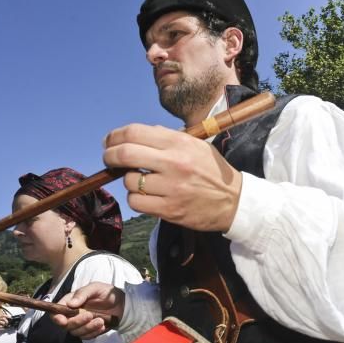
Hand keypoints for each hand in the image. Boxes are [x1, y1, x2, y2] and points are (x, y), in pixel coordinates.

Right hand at [53, 282, 126, 338]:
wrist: (122, 303)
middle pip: (66, 324)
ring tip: (100, 320)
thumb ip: (83, 294)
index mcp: (70, 302)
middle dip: (77, 322)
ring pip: (76, 332)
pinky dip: (94, 332)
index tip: (63, 320)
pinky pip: (87, 336)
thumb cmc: (106, 293)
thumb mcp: (95, 288)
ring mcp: (81, 324)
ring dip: (88, 328)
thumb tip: (70, 304)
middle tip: (90, 315)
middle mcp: (72, 314)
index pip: (56, 312)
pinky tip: (103, 326)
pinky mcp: (89, 331)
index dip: (56, 317)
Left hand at [103, 124, 242, 231]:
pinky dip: (136, 198)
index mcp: (179, 143)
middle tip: (110, 159)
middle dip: (110, 156)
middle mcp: (174, 163)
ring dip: (129, 180)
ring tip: (141, 180)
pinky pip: (136, 202)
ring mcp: (171, 188)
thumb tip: (133, 136)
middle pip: (125, 154)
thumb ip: (166, 138)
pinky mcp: (169, 209)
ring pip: (129, 181)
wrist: (234, 201)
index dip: (114, 136)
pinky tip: (146, 196)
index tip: (110, 142)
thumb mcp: (194, 145)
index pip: (134, 132)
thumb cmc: (211, 171)